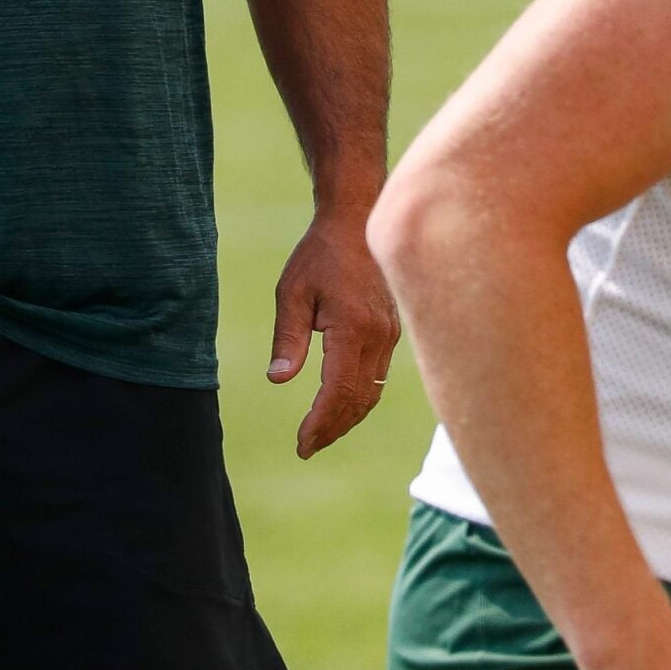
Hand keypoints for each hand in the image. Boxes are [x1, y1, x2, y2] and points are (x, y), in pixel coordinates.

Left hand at [267, 206, 400, 457]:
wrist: (357, 222)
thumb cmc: (320, 255)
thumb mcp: (292, 293)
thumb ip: (288, 338)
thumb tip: (278, 380)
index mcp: (352, 327)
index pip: (338, 390)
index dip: (321, 422)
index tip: (301, 443)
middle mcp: (378, 335)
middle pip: (359, 399)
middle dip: (333, 428)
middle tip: (307, 447)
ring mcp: (389, 334)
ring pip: (373, 391)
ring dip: (349, 417)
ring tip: (321, 434)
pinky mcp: (391, 331)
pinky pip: (379, 375)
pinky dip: (361, 398)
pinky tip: (342, 405)